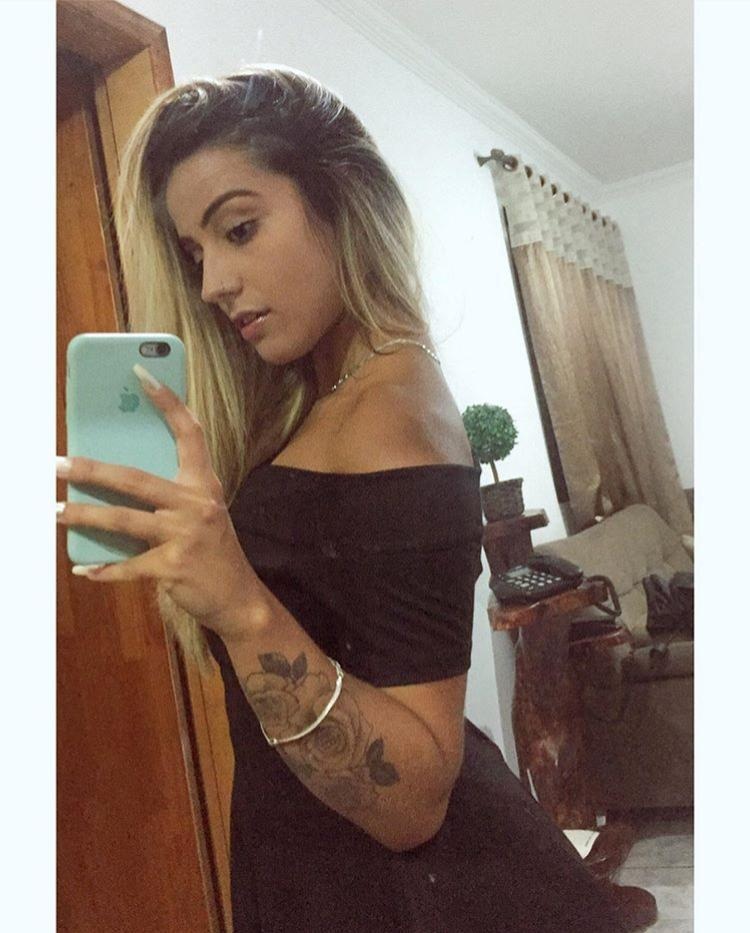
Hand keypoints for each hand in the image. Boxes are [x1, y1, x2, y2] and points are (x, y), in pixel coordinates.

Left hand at [57, 365, 260, 637]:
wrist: (239, 597)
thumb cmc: (214, 550)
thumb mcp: (202, 513)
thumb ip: (172, 495)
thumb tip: (116, 481)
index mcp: (204, 484)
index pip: (189, 432)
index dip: (166, 401)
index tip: (140, 373)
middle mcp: (196, 504)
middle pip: (136, 478)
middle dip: (92, 471)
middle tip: (58, 464)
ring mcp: (185, 536)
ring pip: (123, 520)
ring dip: (84, 517)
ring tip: (55, 512)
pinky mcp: (173, 567)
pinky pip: (128, 567)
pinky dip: (103, 570)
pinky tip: (82, 569)